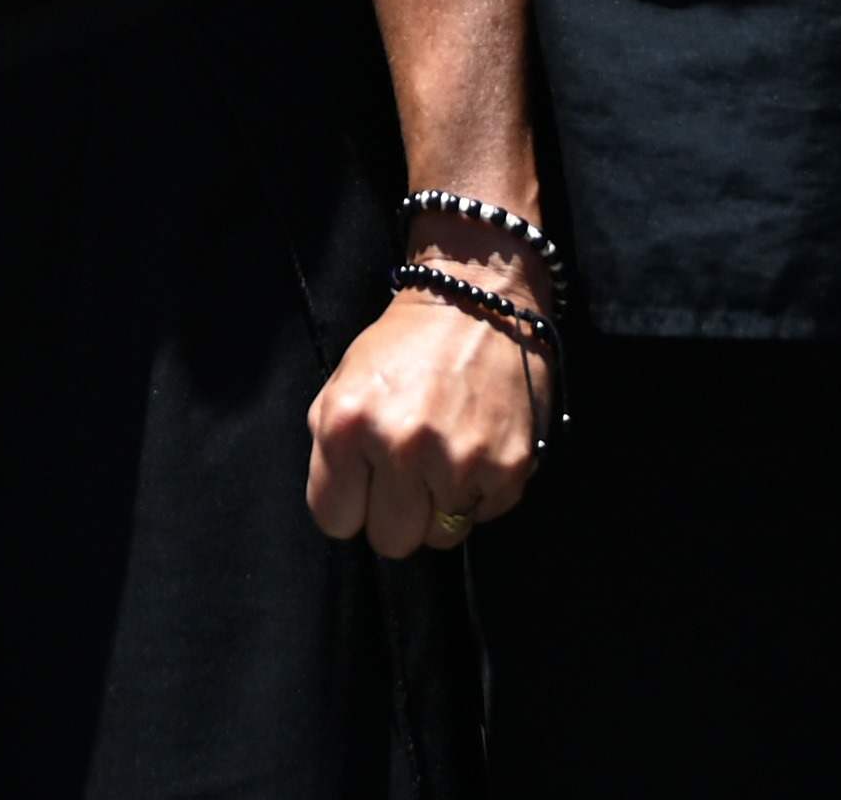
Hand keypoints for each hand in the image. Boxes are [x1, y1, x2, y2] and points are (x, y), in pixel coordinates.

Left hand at [301, 282, 541, 557]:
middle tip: (410, 472)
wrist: (477, 300)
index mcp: (348, 425)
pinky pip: (484, 516)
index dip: (350, 503)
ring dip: (441, 505)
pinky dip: (480, 491)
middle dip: (396, 512)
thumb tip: (344, 510)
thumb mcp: (342, 385)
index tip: (366, 481)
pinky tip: (477, 445)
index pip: (335, 520)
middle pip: (390, 540)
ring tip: (446, 454)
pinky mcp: (508, 469)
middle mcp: (402, 447)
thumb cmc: (404, 346)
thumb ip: (331, 451)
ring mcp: (459, 461)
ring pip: (440, 537)